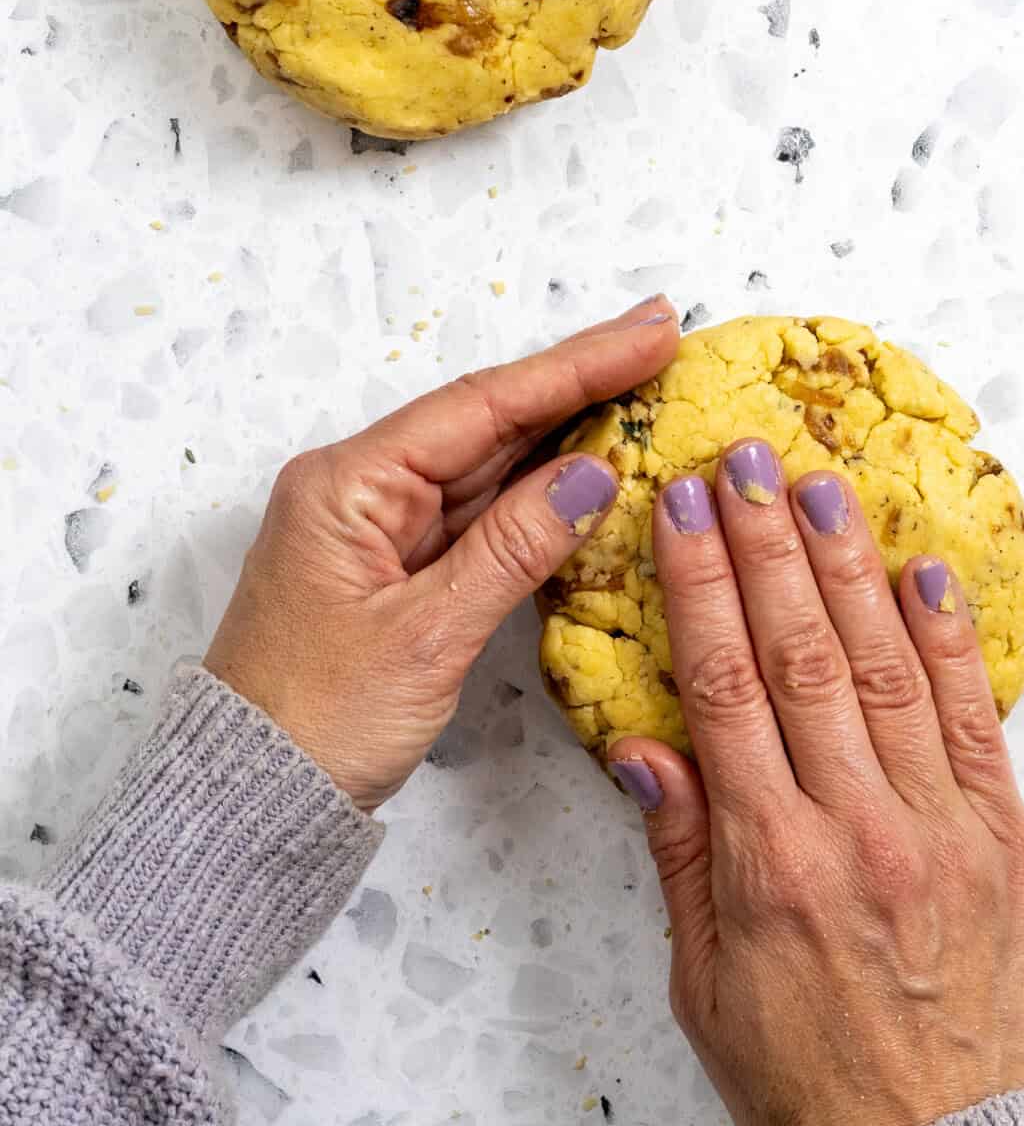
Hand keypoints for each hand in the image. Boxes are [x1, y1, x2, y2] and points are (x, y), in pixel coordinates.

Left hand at [205, 298, 678, 809]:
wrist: (256, 792)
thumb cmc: (319, 720)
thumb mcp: (427, 636)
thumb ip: (513, 548)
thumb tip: (594, 474)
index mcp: (348, 484)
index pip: (480, 405)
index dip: (574, 367)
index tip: (650, 332)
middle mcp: (360, 488)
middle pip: (486, 422)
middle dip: (577, 384)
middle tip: (664, 341)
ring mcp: (379, 527)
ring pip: (487, 467)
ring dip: (565, 435)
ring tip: (646, 391)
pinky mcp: (396, 568)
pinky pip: (478, 516)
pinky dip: (536, 498)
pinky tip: (591, 472)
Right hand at [608, 443, 1023, 1125]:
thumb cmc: (803, 1084)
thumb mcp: (703, 984)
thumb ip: (680, 853)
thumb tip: (645, 746)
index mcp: (770, 866)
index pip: (724, 689)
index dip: (699, 588)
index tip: (680, 510)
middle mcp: (859, 831)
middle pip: (801, 656)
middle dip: (766, 544)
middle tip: (742, 460)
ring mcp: (943, 832)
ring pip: (886, 670)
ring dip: (849, 568)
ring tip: (819, 486)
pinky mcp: (1006, 845)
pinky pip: (976, 724)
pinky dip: (949, 644)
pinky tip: (922, 575)